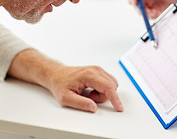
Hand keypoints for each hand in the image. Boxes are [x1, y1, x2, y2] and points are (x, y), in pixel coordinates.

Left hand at [8, 49, 122, 112]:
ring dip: (102, 93)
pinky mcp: (98, 71)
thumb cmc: (60, 84)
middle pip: (110, 87)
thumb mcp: (66, 98)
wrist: (56, 74)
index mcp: (88, 75)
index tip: (119, 107)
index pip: (108, 87)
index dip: (115, 99)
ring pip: (110, 85)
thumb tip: (94, 107)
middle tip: (88, 97)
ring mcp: (97, 69)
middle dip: (102, 97)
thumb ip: (81, 103)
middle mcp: (95, 70)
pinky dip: (101, 90)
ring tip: (88, 93)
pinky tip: (91, 90)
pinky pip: (107, 83)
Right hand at [128, 0, 176, 17]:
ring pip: (143, 12)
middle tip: (147, 11)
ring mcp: (152, 5)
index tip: (134, 4)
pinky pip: (150, 16)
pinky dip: (153, 17)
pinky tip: (157, 14)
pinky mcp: (157, 11)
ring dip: (147, 14)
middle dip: (140, 9)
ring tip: (154, 13)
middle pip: (137, 6)